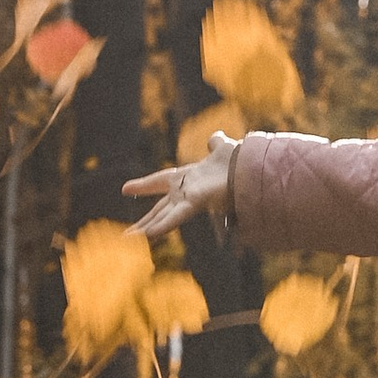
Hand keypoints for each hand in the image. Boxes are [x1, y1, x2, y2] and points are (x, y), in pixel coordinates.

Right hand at [123, 140, 237, 238]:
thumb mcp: (222, 148)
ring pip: (163, 216)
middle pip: (160, 209)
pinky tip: (147, 235)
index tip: (126, 188)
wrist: (251, 163)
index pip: (161, 181)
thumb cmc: (240, 159)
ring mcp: (190, 198)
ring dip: (146, 228)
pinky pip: (175, 215)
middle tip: (126, 235)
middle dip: (144, 222)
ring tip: (129, 240)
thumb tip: (215, 136)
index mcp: (189, 177)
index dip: (145, 185)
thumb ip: (216, 144)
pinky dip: (162, 225)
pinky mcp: (195, 202)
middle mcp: (187, 190)